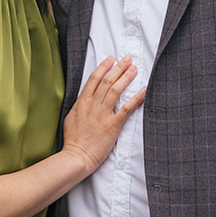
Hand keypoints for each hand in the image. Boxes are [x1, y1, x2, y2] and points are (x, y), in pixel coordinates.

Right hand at [62, 56, 145, 173]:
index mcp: (82, 103)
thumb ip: (79, 107)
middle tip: (127, 59)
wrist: (76, 157)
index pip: (93, 79)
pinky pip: (126, 109)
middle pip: (106, 81)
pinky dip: (136, 98)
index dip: (103, 67)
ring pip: (115, 90)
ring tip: (134, 69)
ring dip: (126, 77)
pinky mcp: (112, 125)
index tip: (111, 59)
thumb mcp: (71, 118)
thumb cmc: (73, 141)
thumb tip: (84, 100)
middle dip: (118, 68)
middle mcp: (92, 105)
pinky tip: (144, 91)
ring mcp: (102, 114)